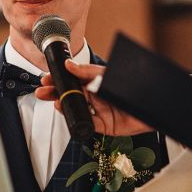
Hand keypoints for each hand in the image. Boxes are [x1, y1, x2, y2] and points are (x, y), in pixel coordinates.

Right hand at [35, 60, 152, 135]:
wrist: (150, 103)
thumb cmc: (131, 85)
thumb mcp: (105, 75)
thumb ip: (86, 71)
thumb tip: (68, 65)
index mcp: (94, 84)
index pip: (71, 82)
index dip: (58, 81)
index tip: (46, 79)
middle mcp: (94, 98)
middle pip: (70, 96)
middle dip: (54, 94)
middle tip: (41, 92)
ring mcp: (98, 111)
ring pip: (75, 110)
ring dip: (62, 106)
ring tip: (54, 101)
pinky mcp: (103, 126)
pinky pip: (86, 123)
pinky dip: (76, 119)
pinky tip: (68, 112)